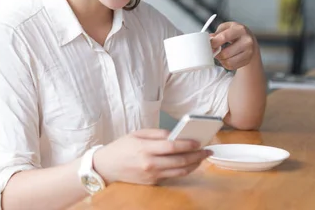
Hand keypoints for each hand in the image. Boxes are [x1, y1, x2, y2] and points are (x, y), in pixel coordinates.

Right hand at [92, 129, 210, 185]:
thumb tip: (175, 135)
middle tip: (208, 151)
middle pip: (180, 161)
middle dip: (197, 156)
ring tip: (202, 158)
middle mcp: (150, 164)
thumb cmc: (121, 147)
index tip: (199, 142)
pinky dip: (183, 170)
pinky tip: (189, 164)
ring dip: (194, 165)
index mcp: (145, 148)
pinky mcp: (152, 182)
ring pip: (179, 172)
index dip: (188, 144)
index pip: (172, 147)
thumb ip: (156, 133)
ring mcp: (152, 175)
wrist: (106, 167)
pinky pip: (172, 176)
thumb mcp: (136, 134)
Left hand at [211, 22, 258, 70]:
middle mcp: (247, 41)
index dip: (213, 43)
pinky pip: (231, 66)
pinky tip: (226, 58)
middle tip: (213, 51)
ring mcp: (249, 52)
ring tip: (219, 54)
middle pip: (225, 53)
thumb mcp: (226, 27)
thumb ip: (217, 33)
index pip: (223, 37)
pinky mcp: (247, 60)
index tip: (208, 45)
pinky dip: (225, 64)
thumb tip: (209, 39)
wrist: (250, 40)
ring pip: (228, 62)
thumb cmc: (235, 33)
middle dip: (216, 53)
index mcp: (240, 29)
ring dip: (220, 59)